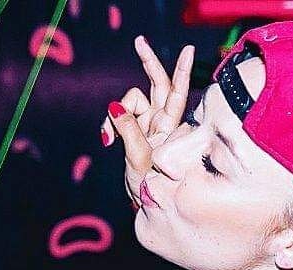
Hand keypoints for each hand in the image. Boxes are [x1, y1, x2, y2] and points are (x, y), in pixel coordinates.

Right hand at [101, 36, 194, 207]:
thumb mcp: (137, 159)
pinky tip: (106, 139)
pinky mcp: (133, 130)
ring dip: (115, 114)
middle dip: (148, 63)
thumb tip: (114, 106)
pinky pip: (118, 115)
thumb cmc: (150, 187)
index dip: (180, 71)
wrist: (147, 204)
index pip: (176, 94)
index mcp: (169, 128)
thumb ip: (127, 130)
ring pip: (130, 101)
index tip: (186, 49)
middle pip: (156, 85)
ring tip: (108, 139)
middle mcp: (161, 122)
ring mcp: (147, 125)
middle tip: (139, 42)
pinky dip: (109, 123)